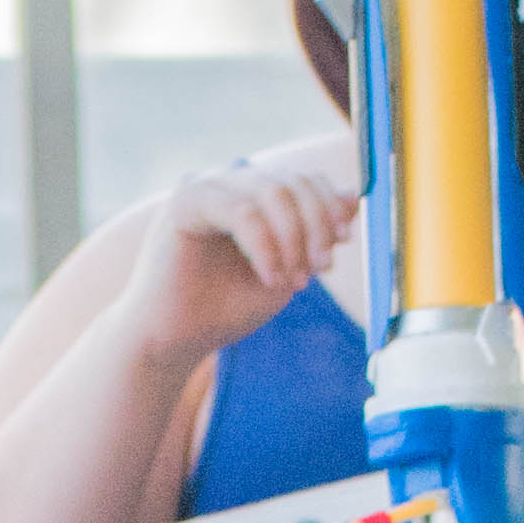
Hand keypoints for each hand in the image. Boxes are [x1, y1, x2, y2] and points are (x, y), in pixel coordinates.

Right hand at [128, 156, 356, 361]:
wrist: (170, 343)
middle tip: (322, 269)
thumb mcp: (284, 272)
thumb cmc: (221, 312)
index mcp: (252, 196)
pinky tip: (271, 278)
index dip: (329, 205)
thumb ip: (313, 236)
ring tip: (294, 282)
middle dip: (316, 225)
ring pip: (271, 192)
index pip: (302, 179)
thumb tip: (353, 197)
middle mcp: (230, 184)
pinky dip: (265, 246)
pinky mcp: (185, 202)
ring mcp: (206, 187)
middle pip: (291, 181)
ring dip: (293, 239)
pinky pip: (242, 212)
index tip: (343, 241)